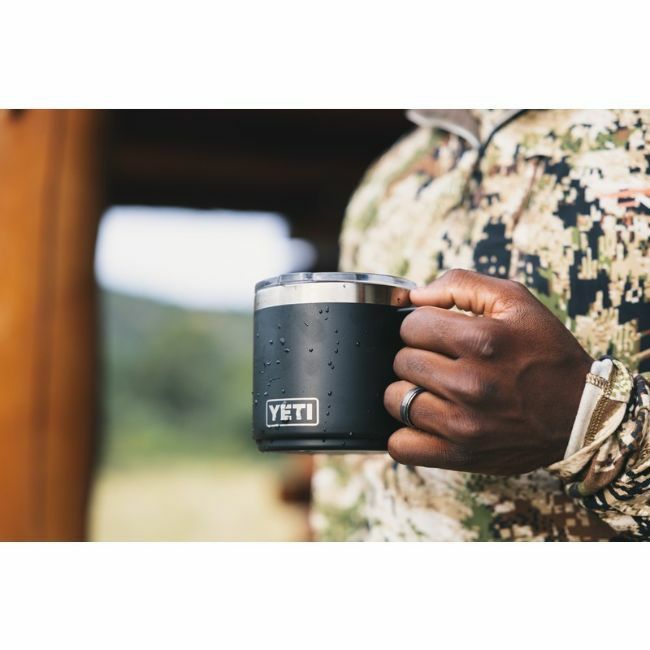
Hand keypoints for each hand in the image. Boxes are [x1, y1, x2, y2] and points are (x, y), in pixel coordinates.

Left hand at [383, 269, 592, 474]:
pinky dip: (404, 434)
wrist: (582, 413)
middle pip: (401, 361)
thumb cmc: (544, 351)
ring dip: (407, 391)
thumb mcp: (515, 300)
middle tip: (440, 361)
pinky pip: (401, 447)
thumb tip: (413, 296)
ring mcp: (463, 425)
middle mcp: (470, 384)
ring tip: (432, 389)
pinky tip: (423, 421)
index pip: (410, 326)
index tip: (438, 334)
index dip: (421, 325)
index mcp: (482, 341)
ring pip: (394, 399)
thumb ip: (460, 283)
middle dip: (416, 355)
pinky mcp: (460, 456)